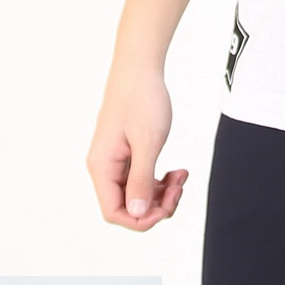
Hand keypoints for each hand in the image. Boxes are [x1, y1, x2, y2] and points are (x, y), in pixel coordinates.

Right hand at [86, 67, 188, 231]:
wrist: (140, 66)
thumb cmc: (142, 99)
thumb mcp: (147, 141)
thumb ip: (141, 180)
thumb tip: (137, 215)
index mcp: (102, 166)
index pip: (114, 212)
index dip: (141, 219)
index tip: (167, 205)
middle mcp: (105, 166)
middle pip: (127, 206)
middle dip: (156, 205)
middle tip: (181, 187)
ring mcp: (116, 160)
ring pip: (136, 194)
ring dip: (161, 193)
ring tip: (182, 176)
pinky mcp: (127, 152)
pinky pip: (141, 178)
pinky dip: (160, 180)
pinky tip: (178, 171)